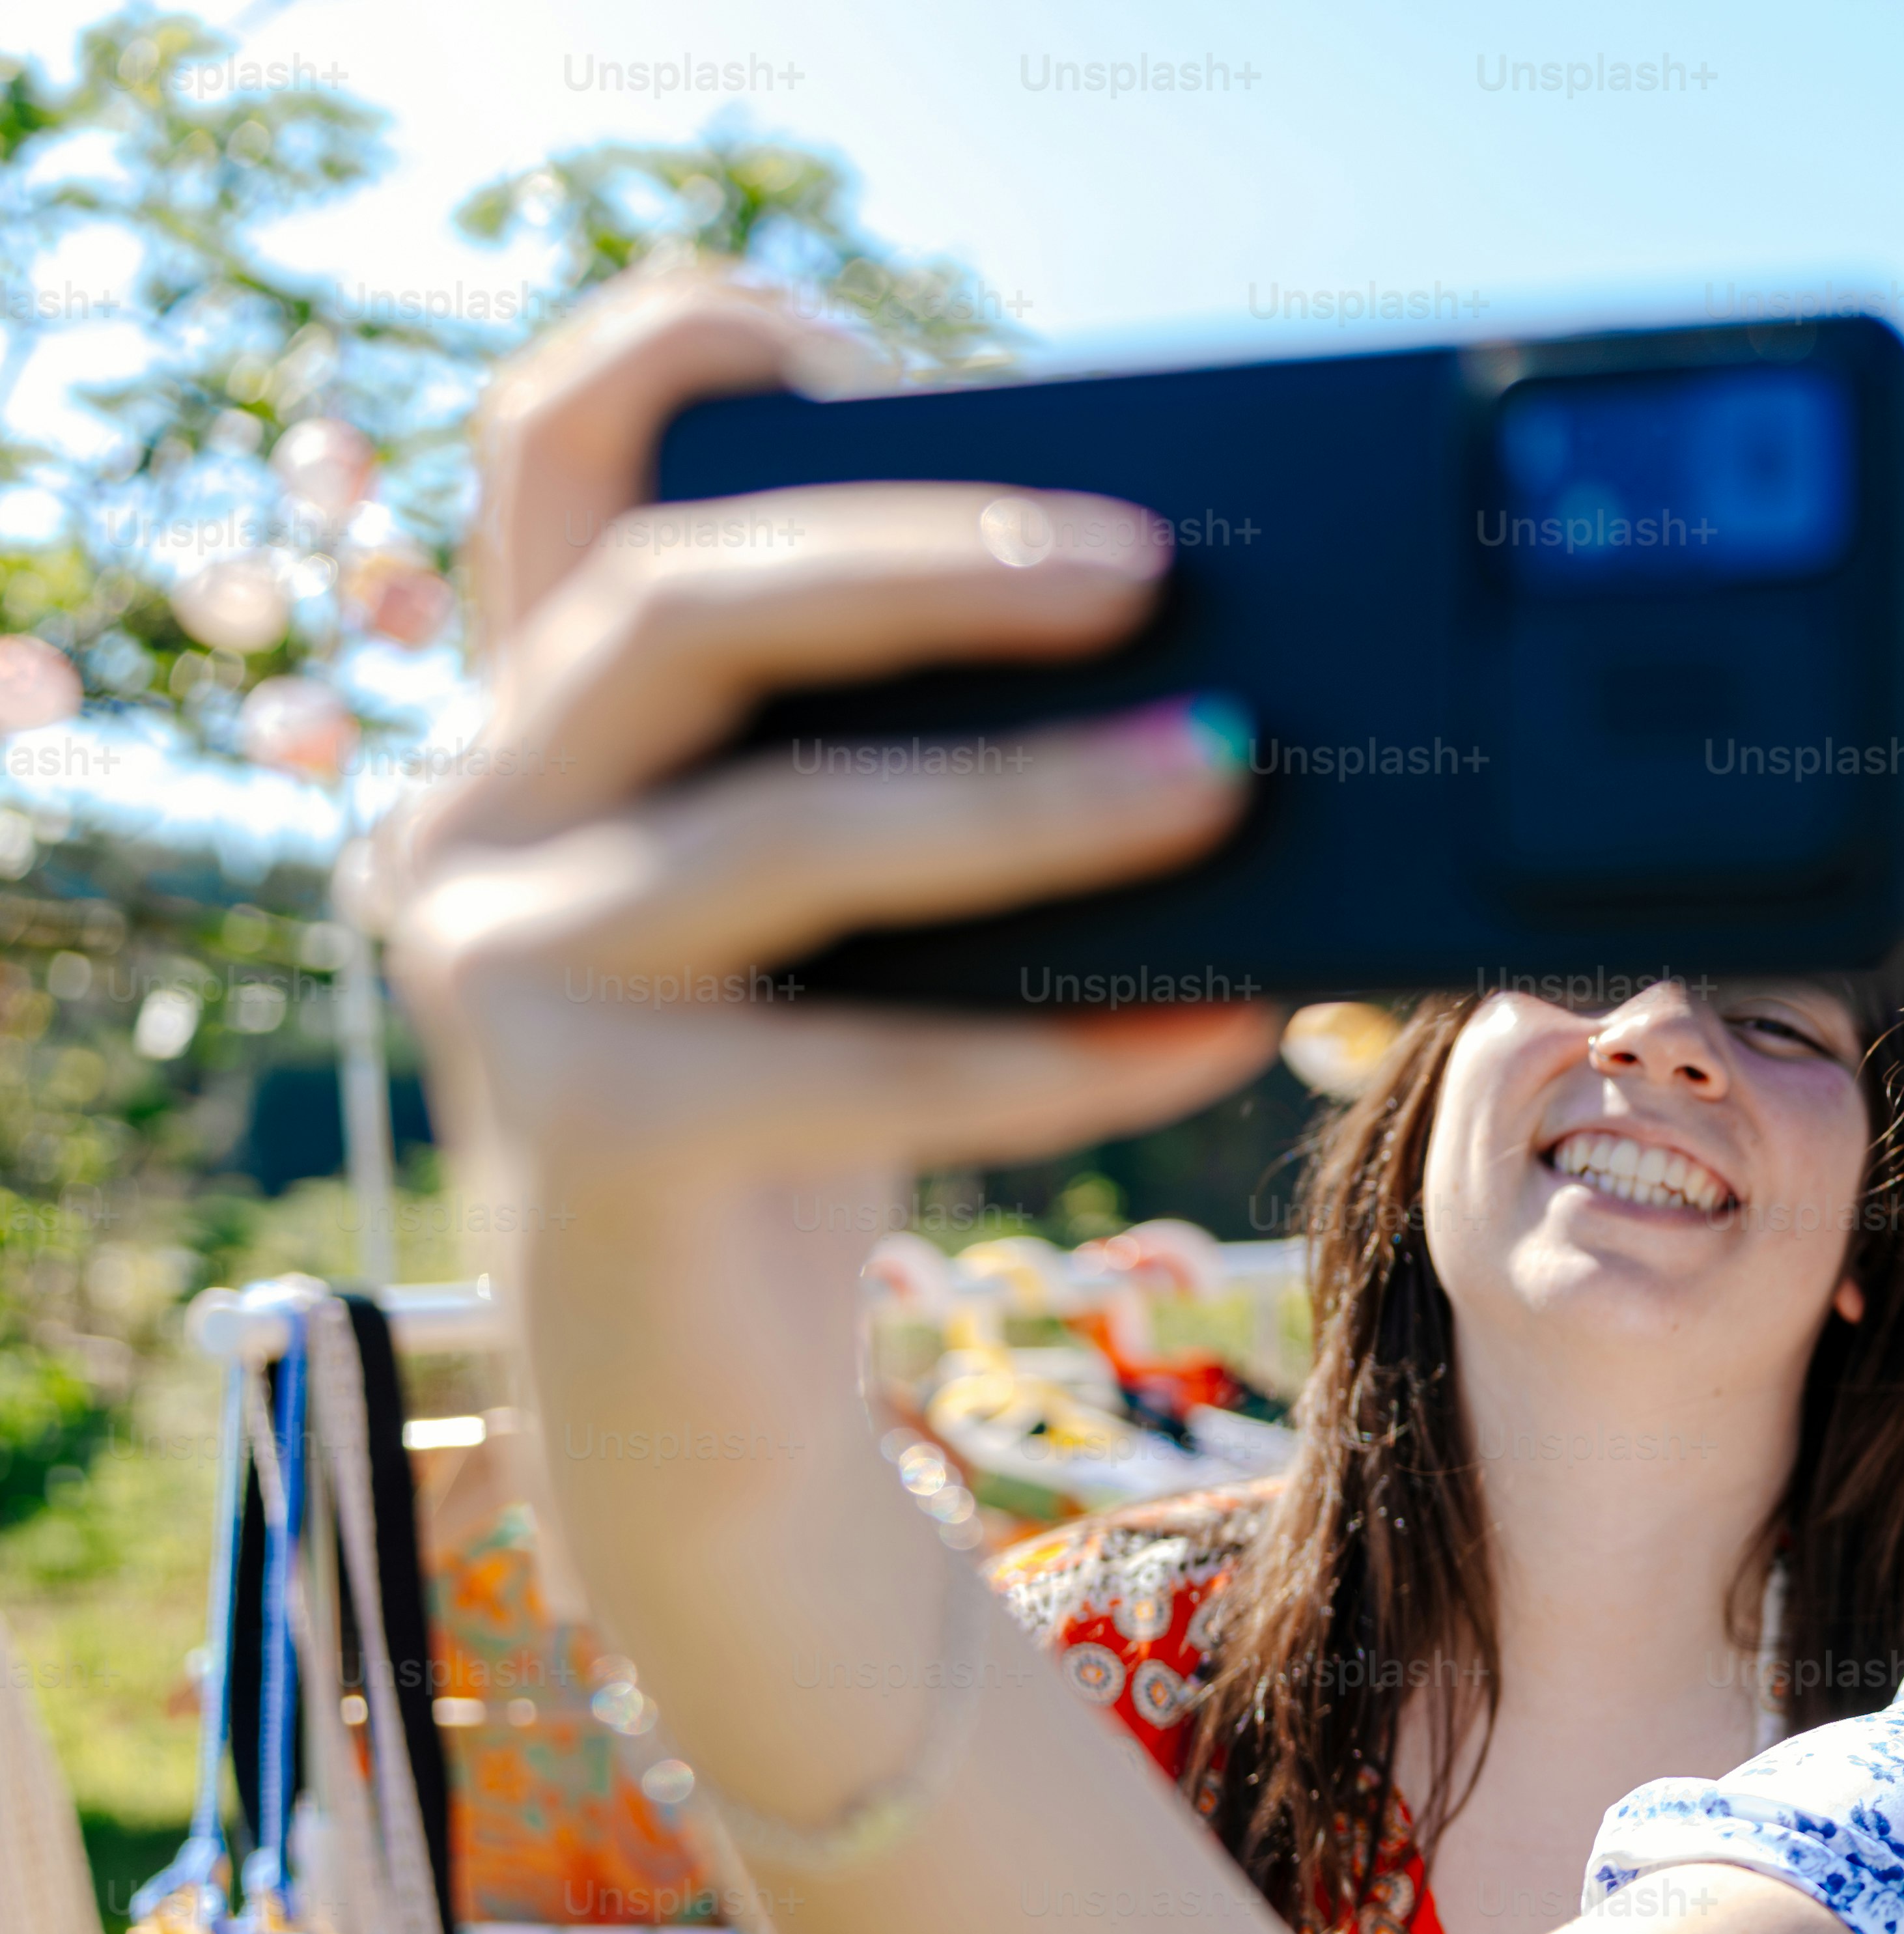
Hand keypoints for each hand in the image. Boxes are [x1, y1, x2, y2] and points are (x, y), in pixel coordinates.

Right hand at [380, 266, 1270, 1262]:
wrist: (697, 1420)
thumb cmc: (805, 1130)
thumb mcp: (842, 918)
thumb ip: (907, 774)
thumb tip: (1186, 671)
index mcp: (538, 728)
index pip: (545, 456)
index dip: (676, 351)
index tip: (861, 338)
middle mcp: (477, 818)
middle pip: (675, 603)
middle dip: (918, 563)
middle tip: (1143, 566)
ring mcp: (508, 975)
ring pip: (784, 830)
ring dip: (1028, 797)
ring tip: (1222, 766)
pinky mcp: (593, 1137)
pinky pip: (862, 1066)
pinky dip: (1064, 1047)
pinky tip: (1220, 1027)